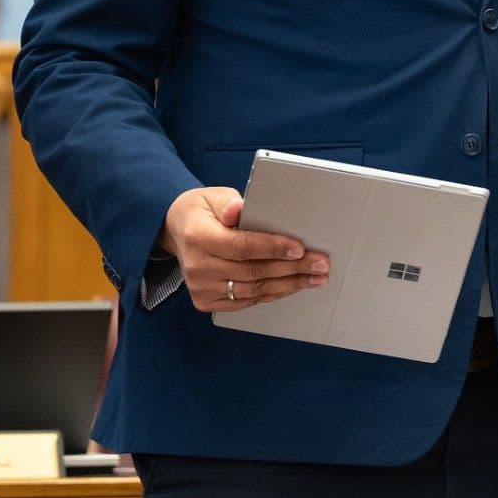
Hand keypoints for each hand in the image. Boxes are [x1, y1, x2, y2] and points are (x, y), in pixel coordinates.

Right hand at [159, 186, 329, 311]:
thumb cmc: (202, 211)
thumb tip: (239, 210)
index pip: (242, 246)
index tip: (300, 249)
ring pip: (252, 290)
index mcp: (198, 237)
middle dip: (292, 268)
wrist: (177, 232)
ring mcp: (201, 288)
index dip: (273, 248)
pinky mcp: (206, 301)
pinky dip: (271, 294)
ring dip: (287, 284)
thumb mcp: (213, 196)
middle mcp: (197, 267)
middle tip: (320, 264)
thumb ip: (228, 203)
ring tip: (314, 277)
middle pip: (252, 271)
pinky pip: (245, 301)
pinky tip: (291, 286)